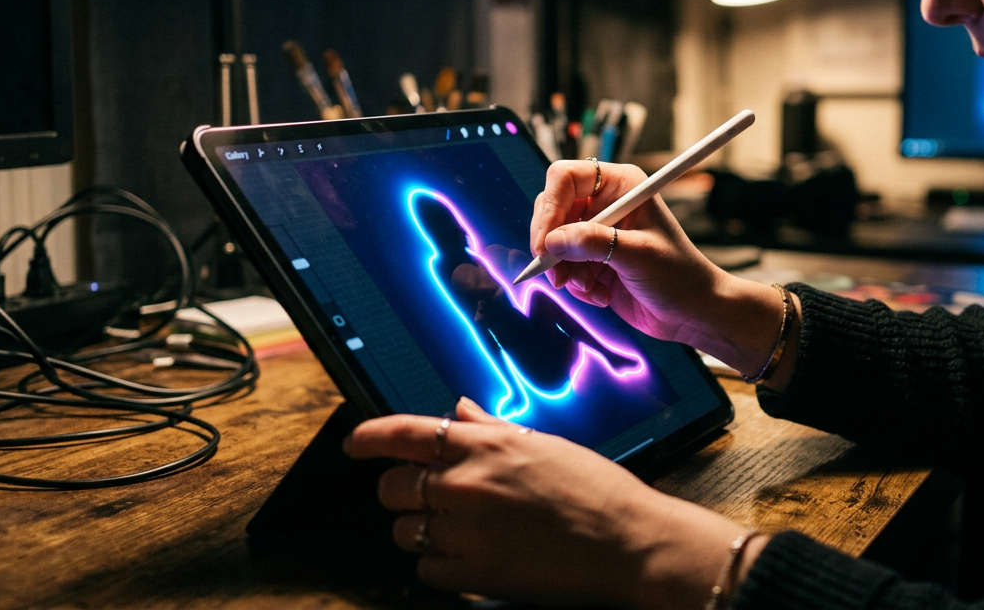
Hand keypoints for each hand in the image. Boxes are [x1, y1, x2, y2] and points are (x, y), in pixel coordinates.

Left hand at [344, 397, 748, 607]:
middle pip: (395, 487)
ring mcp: (470, 531)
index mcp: (488, 445)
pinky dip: (439, 565)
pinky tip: (468, 557)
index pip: (405, 433)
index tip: (354, 445)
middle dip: (403, 492)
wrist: (629, 542)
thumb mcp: (544, 443)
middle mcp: (470, 483)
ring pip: (406, 531)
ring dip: (419, 531)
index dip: (368, 438)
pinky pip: (426, 570)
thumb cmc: (596, 489)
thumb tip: (458, 408)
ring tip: (455, 531)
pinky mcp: (476, 574)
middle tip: (428, 498)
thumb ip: (492, 427)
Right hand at [530, 160, 781, 367]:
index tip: (545, 242)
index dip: (550, 207)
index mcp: (621, 185)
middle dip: (551, 244)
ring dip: (565, 269)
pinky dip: (576, 284)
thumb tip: (552, 240)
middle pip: (553, 209)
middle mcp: (606, 204)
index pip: (565, 178)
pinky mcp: (594, 259)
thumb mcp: (637, 255)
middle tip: (556, 273)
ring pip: (555, 242)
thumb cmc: (678, 275)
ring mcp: (599, 232)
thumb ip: (594, 244)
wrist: (692, 312)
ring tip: (588, 287)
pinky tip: (600, 294)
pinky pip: (565, 266)